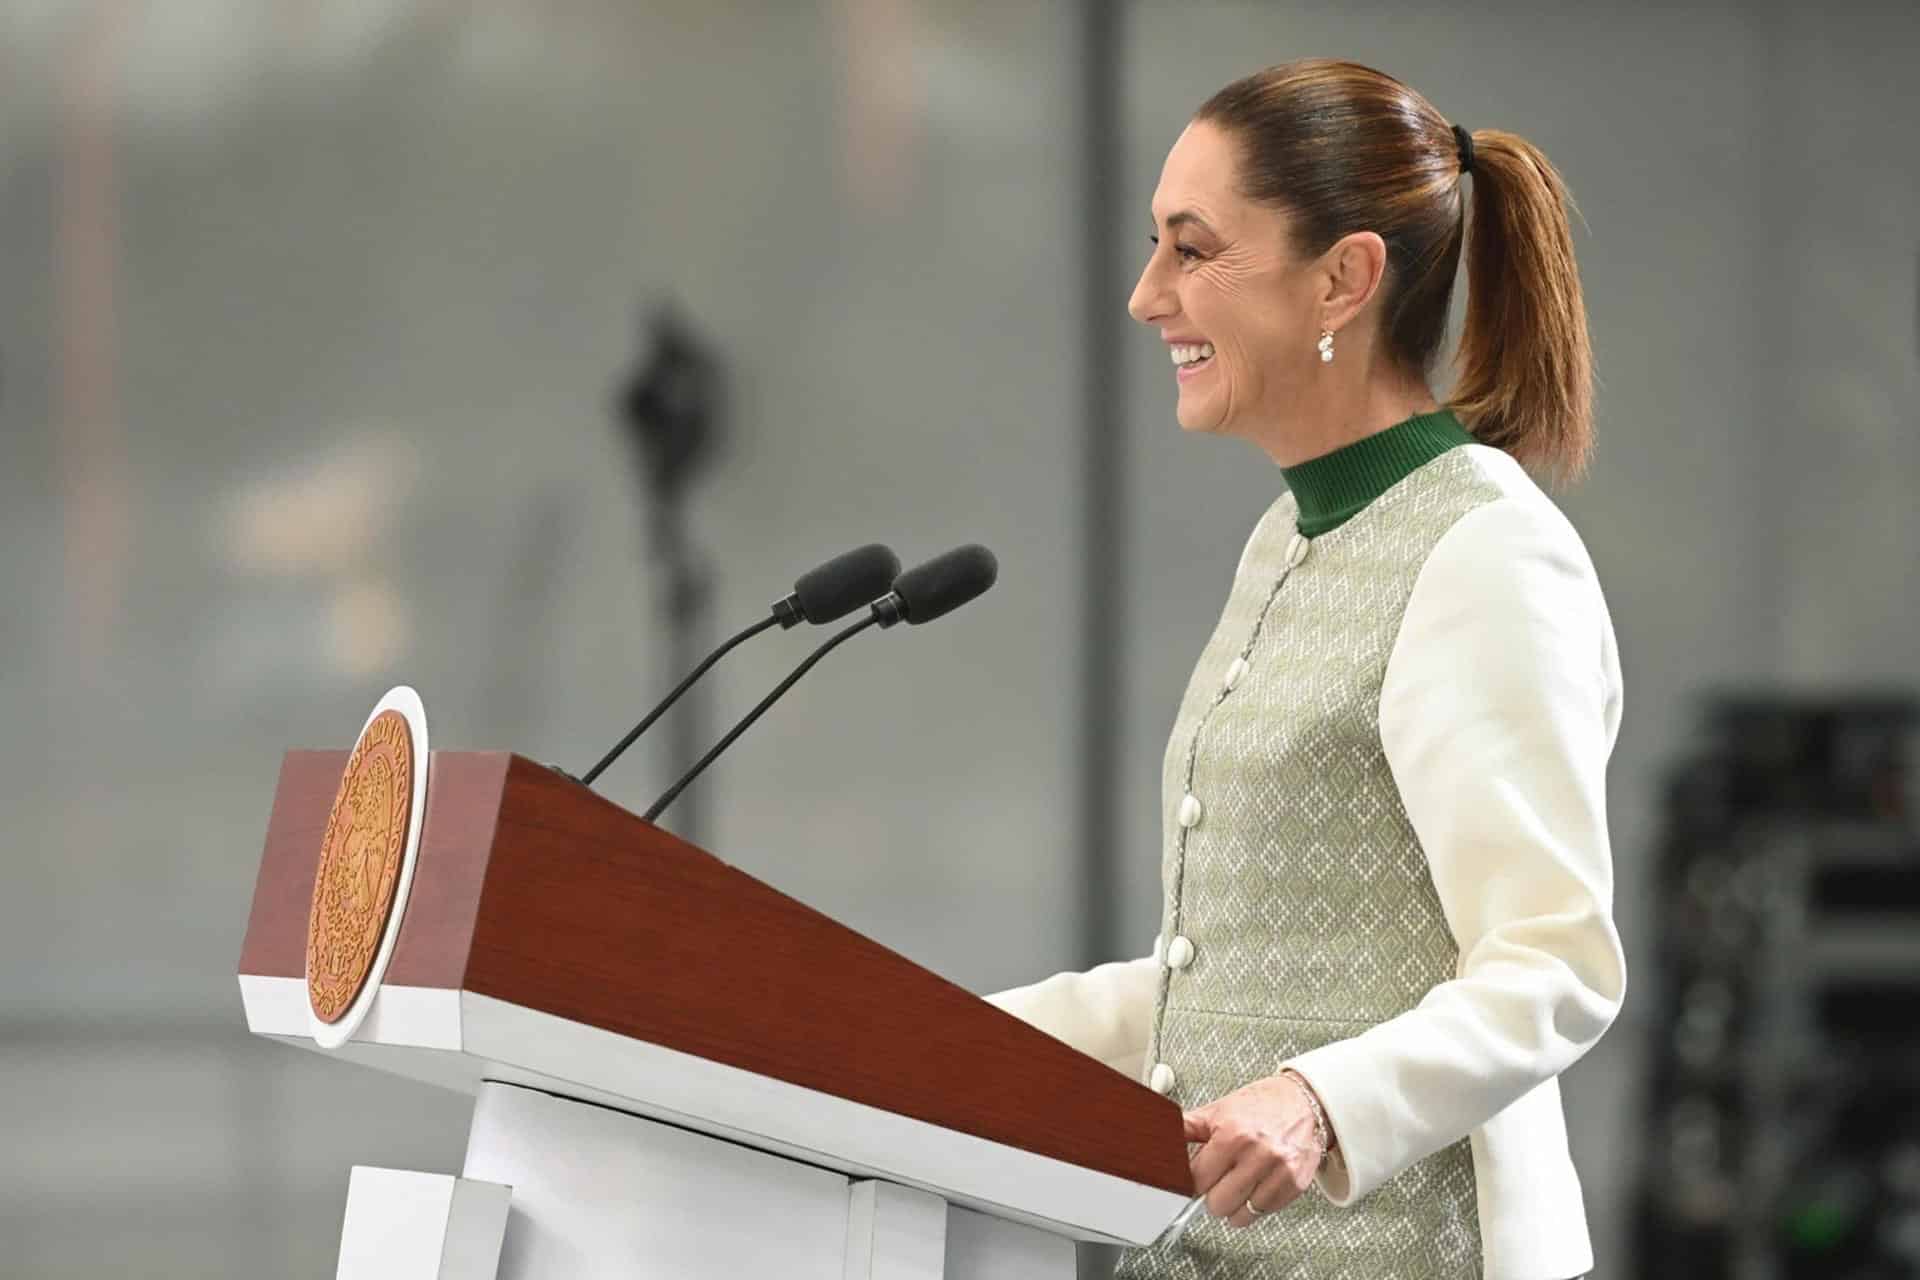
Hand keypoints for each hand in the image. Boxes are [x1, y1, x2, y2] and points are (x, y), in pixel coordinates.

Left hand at [1183, 1072, 1324, 1226]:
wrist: (1304, 1101)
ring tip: (1239, 1182)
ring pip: (1241, 1215)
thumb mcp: (1219, 1109)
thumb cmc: (1261, 1105)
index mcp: (1233, 1134)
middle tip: (1220, 1179)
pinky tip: (1258, 1183)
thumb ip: (1188, 1127)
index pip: (1197, 1180)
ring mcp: (1279, 1171)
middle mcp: (1257, 1153)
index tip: (1197, 1178)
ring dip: (1236, 1204)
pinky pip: (1264, 1212)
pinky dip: (1258, 1203)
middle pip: (1217, 1203)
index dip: (1193, 1181)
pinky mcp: (1295, 1184)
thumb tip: (1159, 1138)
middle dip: (1214, 1194)